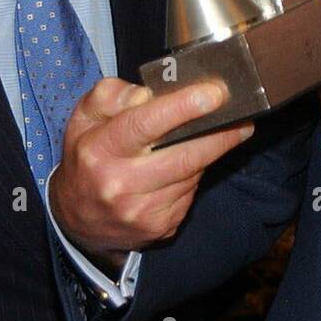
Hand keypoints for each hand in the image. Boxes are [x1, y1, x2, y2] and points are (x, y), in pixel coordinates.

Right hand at [50, 77, 253, 266]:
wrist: (78, 220)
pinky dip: (195, 174)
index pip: (145, 125)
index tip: (214, 93)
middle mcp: (121, 185)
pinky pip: (191, 192)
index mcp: (100, 150)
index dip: (183, 108)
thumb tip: (147, 94)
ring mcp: (143, 211)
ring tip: (218, 133)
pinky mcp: (161, 226)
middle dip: (219, 135)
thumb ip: (112, 95)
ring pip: (192, 174)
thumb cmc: (87, 157)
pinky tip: (190, 163)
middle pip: (184, 156)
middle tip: (243, 117)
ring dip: (208, 152)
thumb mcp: (85, 118)